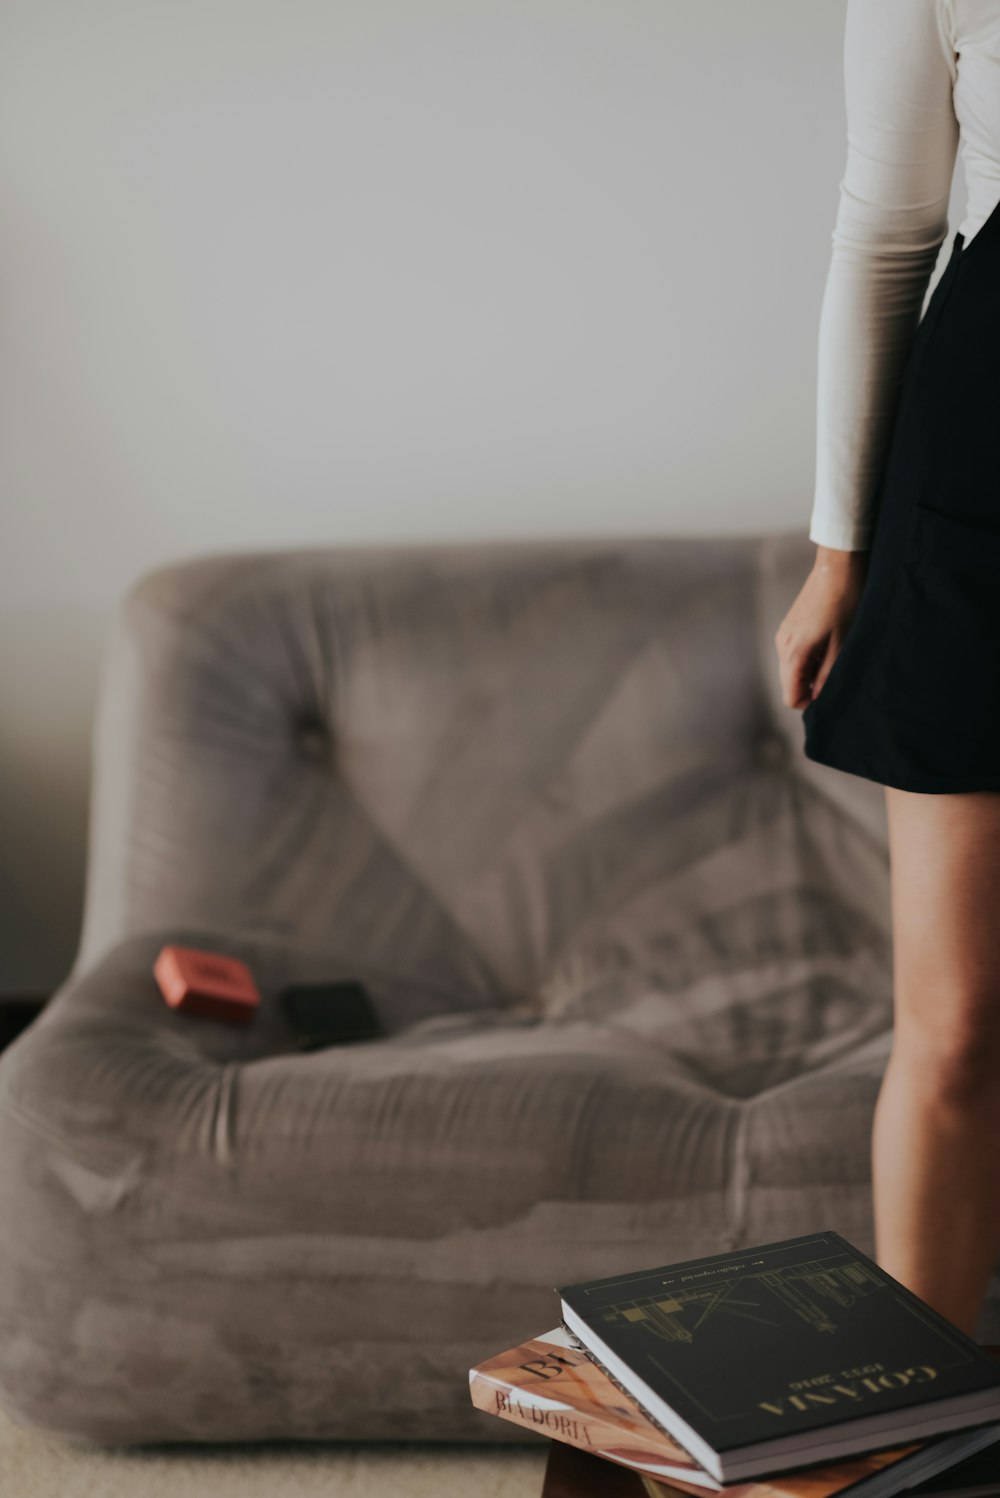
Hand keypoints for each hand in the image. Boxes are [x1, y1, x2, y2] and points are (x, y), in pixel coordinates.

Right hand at [775, 545, 868, 710]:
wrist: (839, 565)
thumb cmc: (845, 601)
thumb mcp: (843, 643)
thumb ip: (829, 675)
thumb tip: (821, 699)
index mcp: (794, 652)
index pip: (790, 696)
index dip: (810, 704)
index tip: (832, 697)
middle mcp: (782, 644)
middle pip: (789, 684)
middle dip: (811, 689)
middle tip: (838, 679)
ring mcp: (784, 634)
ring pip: (792, 669)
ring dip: (811, 672)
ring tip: (836, 659)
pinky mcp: (790, 626)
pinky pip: (794, 654)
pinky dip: (809, 658)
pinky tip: (829, 645)